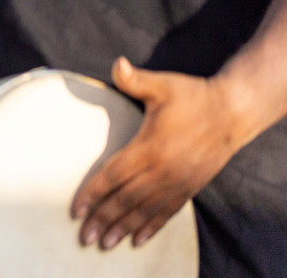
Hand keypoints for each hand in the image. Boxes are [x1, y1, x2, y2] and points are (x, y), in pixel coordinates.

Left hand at [72, 57, 243, 249]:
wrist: (233, 113)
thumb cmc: (192, 96)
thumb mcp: (163, 85)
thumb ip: (135, 79)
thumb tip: (117, 64)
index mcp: (150, 148)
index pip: (114, 175)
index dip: (94, 193)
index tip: (76, 209)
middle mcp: (164, 171)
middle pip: (126, 200)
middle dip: (103, 219)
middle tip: (84, 238)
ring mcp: (179, 182)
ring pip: (146, 211)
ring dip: (124, 228)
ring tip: (106, 244)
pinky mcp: (191, 187)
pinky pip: (168, 212)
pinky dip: (152, 227)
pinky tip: (138, 239)